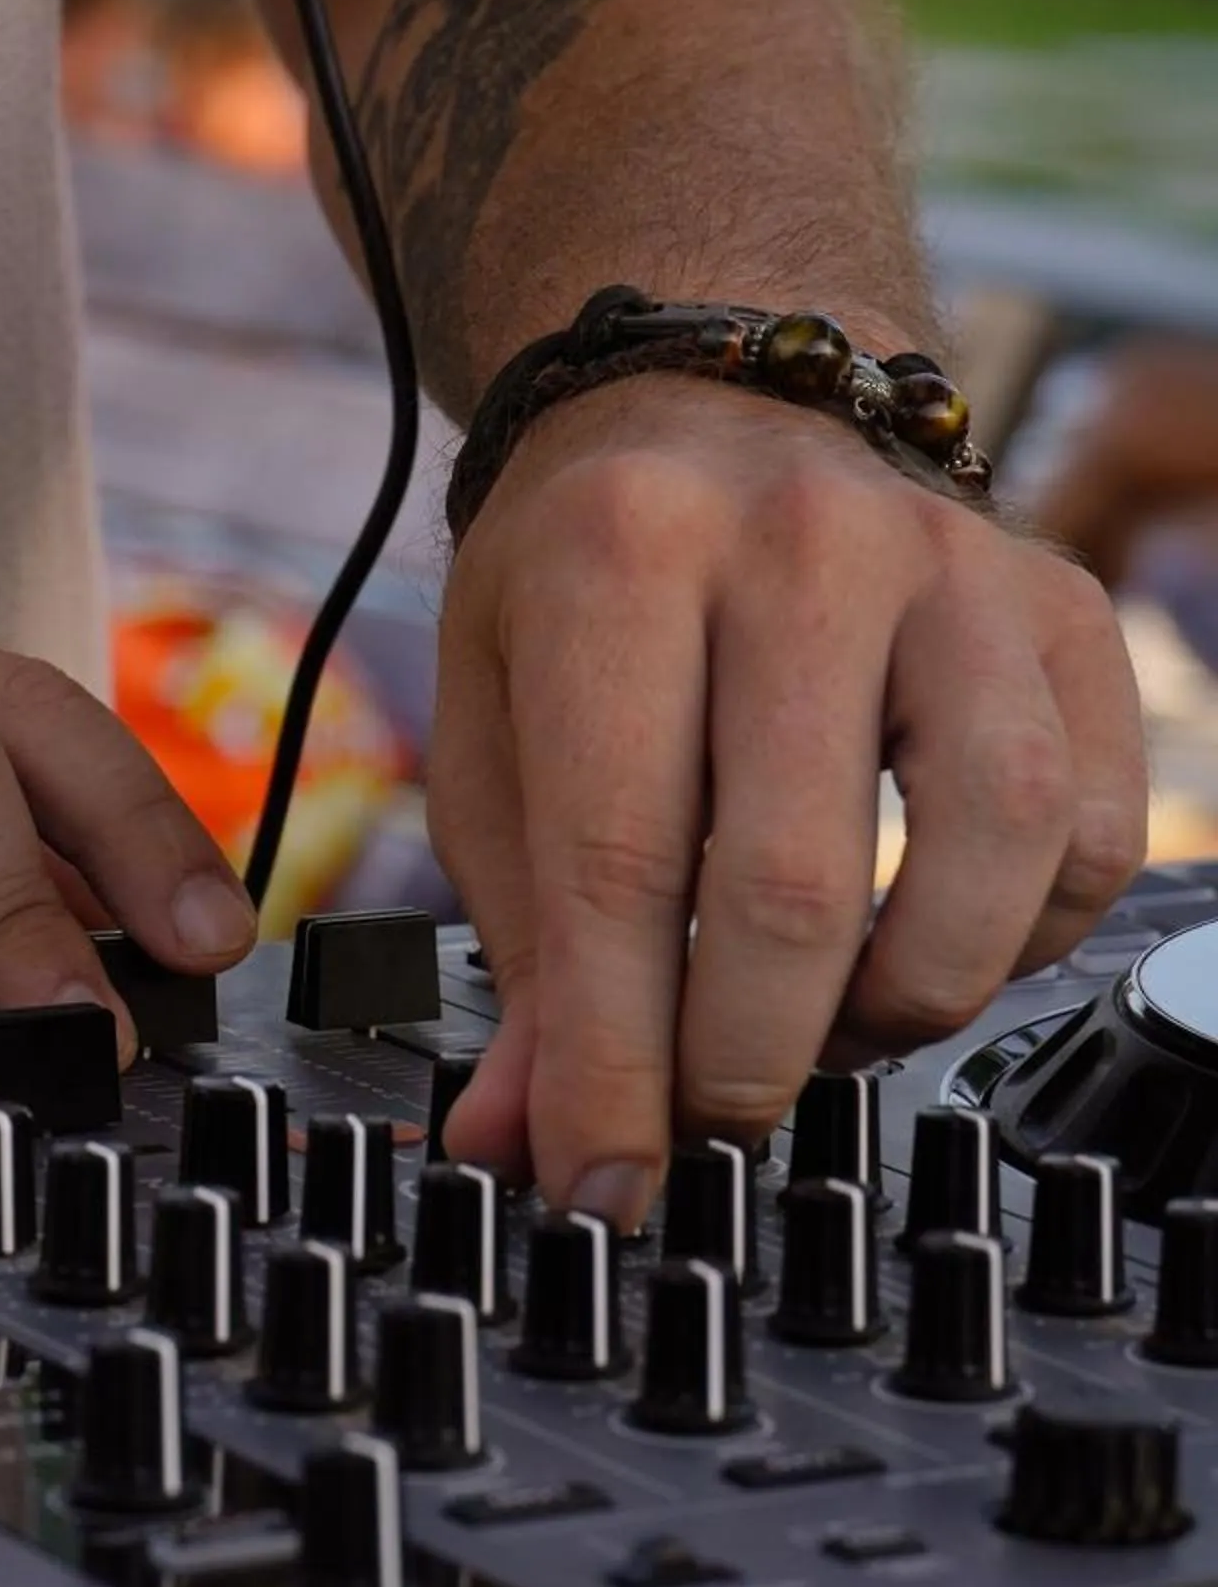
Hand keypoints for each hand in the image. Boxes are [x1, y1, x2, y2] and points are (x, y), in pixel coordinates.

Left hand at [430, 377, 1147, 1220]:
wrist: (712, 400)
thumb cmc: (587, 583)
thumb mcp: (498, 732)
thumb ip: (517, 943)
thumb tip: (519, 1143)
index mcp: (623, 557)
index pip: (621, 866)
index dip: (612, 1066)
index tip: (600, 1185)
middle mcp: (802, 542)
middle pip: (797, 883)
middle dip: (744, 1063)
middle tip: (704, 1122)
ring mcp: (957, 566)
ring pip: (986, 850)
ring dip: (898, 1001)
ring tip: (819, 1025)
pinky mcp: (1063, 608)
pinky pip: (1089, 829)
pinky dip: (1016, 934)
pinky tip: (924, 936)